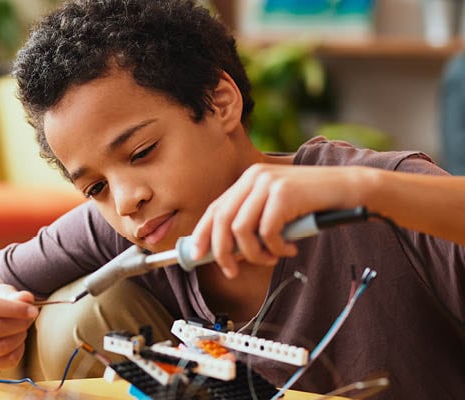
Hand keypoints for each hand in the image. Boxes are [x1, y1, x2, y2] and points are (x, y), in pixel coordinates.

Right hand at [0, 284, 38, 370]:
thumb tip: (28, 299)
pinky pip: (0, 363)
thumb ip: (11, 294)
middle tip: (29, 319)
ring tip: (23, 329)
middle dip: (19, 324)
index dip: (15, 309)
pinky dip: (16, 354)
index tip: (33, 310)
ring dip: (19, 339)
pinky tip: (19, 343)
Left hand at [191, 163, 366, 277]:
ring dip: (254, 253)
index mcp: (249, 180)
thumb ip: (253, 223)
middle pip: (222, 220)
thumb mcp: (277, 210)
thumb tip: (228, 251)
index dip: (203, 233)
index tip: (197, 255)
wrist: (350, 190)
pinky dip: (275, 248)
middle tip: (231, 271)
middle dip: (222, 251)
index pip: (215, 208)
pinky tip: (290, 247)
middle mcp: (254, 178)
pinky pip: (266, 232)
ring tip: (271, 258)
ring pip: (241, 230)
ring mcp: (268, 183)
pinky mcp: (283, 194)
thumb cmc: (314, 205)